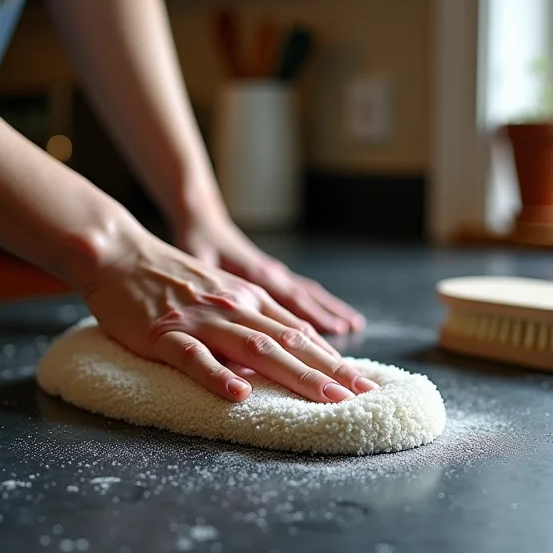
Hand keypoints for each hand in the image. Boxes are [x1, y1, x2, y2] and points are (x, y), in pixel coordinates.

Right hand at [81, 230, 377, 402]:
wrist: (120, 254)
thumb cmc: (172, 277)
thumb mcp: (225, 290)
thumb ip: (256, 316)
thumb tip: (294, 344)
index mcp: (249, 299)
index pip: (301, 333)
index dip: (334, 359)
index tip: (361, 381)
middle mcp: (234, 307)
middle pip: (290, 342)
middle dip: (330, 371)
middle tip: (363, 394)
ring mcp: (201, 320)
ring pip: (255, 348)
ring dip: (294, 374)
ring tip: (326, 398)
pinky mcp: (165, 333)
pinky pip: (194, 357)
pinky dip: (217, 376)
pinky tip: (238, 394)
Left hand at [174, 212, 365, 335]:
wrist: (204, 220)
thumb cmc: (197, 244)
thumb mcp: (198, 265)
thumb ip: (210, 291)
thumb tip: (216, 317)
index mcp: (257, 274)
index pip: (292, 299)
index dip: (314, 316)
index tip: (337, 330)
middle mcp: (274, 274)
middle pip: (309, 299)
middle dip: (333, 317)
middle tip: (354, 332)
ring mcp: (277, 274)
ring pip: (311, 294)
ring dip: (332, 310)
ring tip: (354, 326)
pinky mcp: (275, 275)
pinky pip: (303, 291)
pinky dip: (320, 304)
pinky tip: (332, 315)